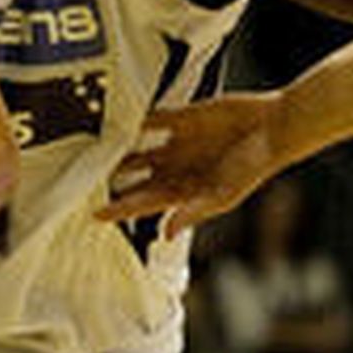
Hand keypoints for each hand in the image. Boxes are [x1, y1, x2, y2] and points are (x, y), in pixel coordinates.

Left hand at [97, 94, 283, 238]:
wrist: (274, 127)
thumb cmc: (253, 167)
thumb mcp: (223, 194)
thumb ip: (192, 213)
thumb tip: (164, 234)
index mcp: (181, 191)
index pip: (141, 203)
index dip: (118, 209)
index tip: (93, 215)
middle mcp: (174, 169)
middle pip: (132, 178)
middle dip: (108, 180)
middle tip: (78, 180)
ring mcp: (175, 144)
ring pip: (135, 149)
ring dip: (115, 150)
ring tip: (87, 149)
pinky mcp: (182, 119)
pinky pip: (150, 119)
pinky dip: (133, 119)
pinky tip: (113, 118)